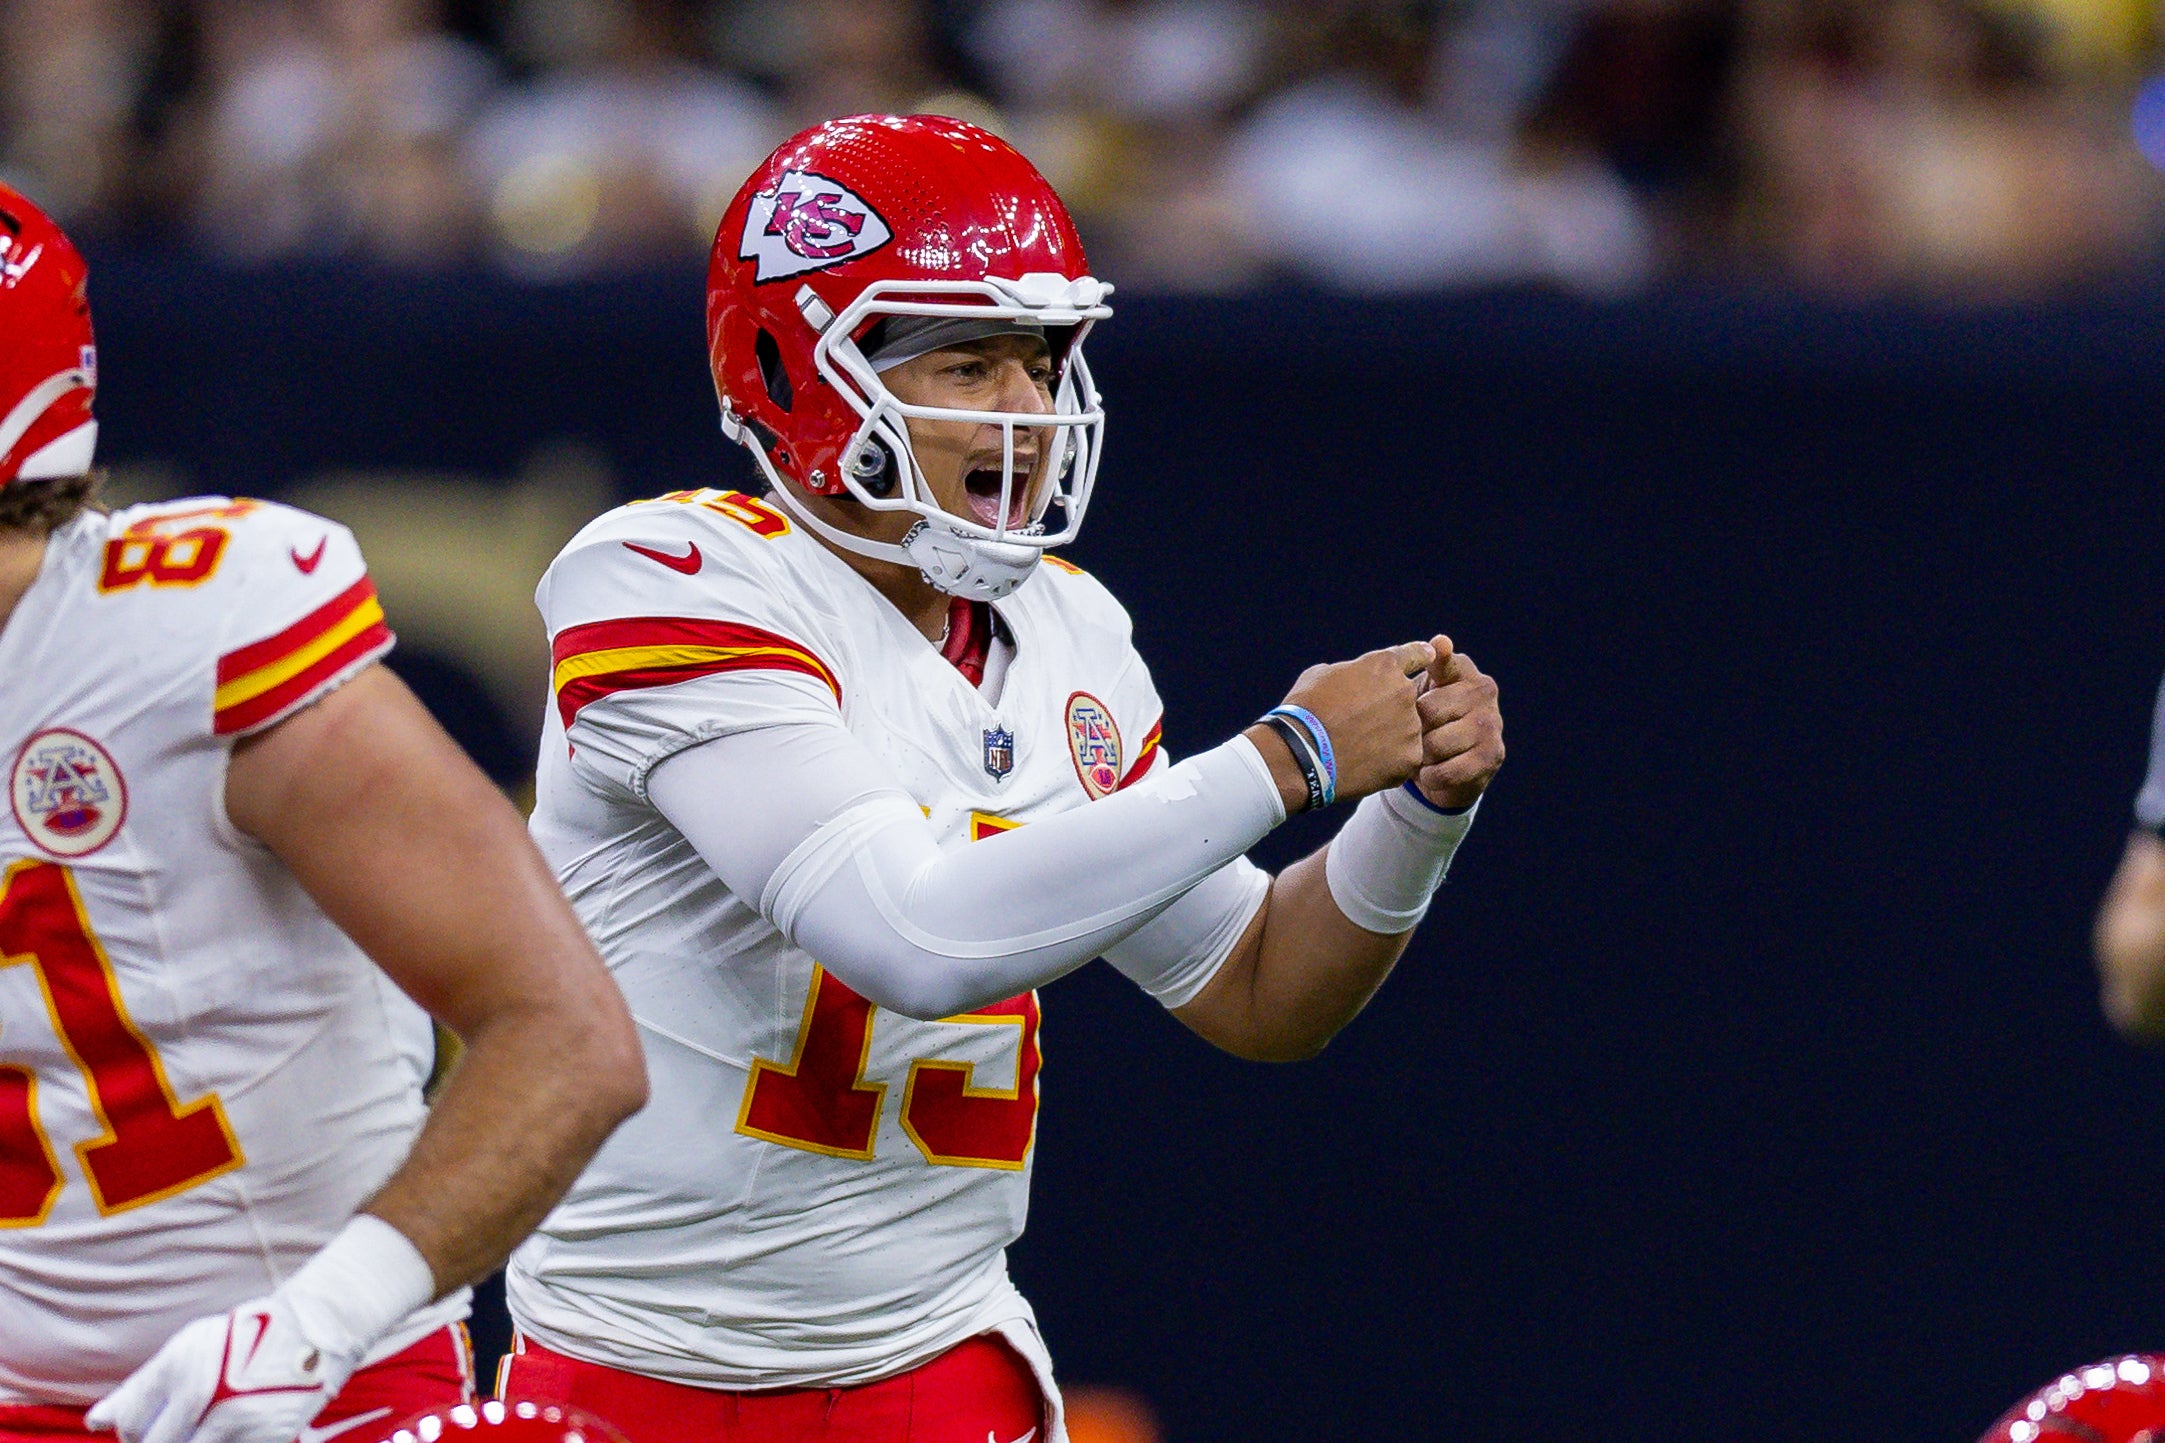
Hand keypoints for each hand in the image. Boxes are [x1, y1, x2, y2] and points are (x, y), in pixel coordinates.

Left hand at [87, 1294, 355, 1442]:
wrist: (313, 1334)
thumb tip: (96, 1422)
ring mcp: (239, 1421)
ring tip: (202, 1429)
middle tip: (179, 1431)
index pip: (133, 1424)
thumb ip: (141, 1387)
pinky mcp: (268, 1439)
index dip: (132, 1432)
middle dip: (158, 1442)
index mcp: (184, 1368)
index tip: (145, 1429)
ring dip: (190, 1441)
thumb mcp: (189, 1349)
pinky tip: (226, 1433)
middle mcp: (209, 1395)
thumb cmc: (242, 1340)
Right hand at [1248, 641, 1433, 809]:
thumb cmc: (1304, 711)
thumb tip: (1356, 679)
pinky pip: (1404, 758)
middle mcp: (1405, 692)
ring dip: (1390, 737)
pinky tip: (1364, 765)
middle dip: (1390, 709)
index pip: (1415, 654)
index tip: (1426, 656)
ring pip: (1407, 731)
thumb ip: (1351, 673)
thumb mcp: (1321, 675)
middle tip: (1361, 725)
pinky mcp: (1410, 758)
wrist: (1300, 755)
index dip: (1420, 655)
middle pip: (1407, 699)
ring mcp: (1410, 727)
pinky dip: (1389, 762)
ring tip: (1358, 748)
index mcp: (1384, 666)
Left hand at [1410, 634, 1502, 810]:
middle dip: (1412, 729)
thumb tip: (1441, 640)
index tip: (1432, 664)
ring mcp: (1492, 725)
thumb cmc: (1427, 720)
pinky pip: (1447, 771)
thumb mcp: (1421, 691)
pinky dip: (1430, 776)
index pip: (1444, 665)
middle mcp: (1485, 693)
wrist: (1445, 765)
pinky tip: (1429, 772)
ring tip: (1419, 754)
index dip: (1434, 670)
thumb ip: (1427, 666)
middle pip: (1429, 711)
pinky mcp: (1492, 757)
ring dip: (1420, 756)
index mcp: (1464, 671)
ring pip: (1437, 744)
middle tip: (1409, 735)